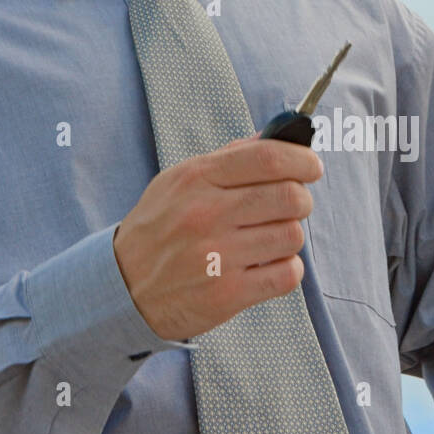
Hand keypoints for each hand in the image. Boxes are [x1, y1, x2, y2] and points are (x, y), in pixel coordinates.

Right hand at [112, 135, 321, 339]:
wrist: (123, 286)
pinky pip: (287, 275)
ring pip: (292, 236)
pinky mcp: (227, 294)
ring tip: (269, 239)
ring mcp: (216, 256)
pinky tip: (268, 265)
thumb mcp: (179, 182)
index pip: (268, 158)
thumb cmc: (159, 228)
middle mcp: (206, 215)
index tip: (311, 167)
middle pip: (290, 196)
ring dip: (289, 236)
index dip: (302, 159)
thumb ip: (229, 159)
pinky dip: (287, 270)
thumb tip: (277, 139)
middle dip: (301, 199)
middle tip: (291, 206)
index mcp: (197, 179)